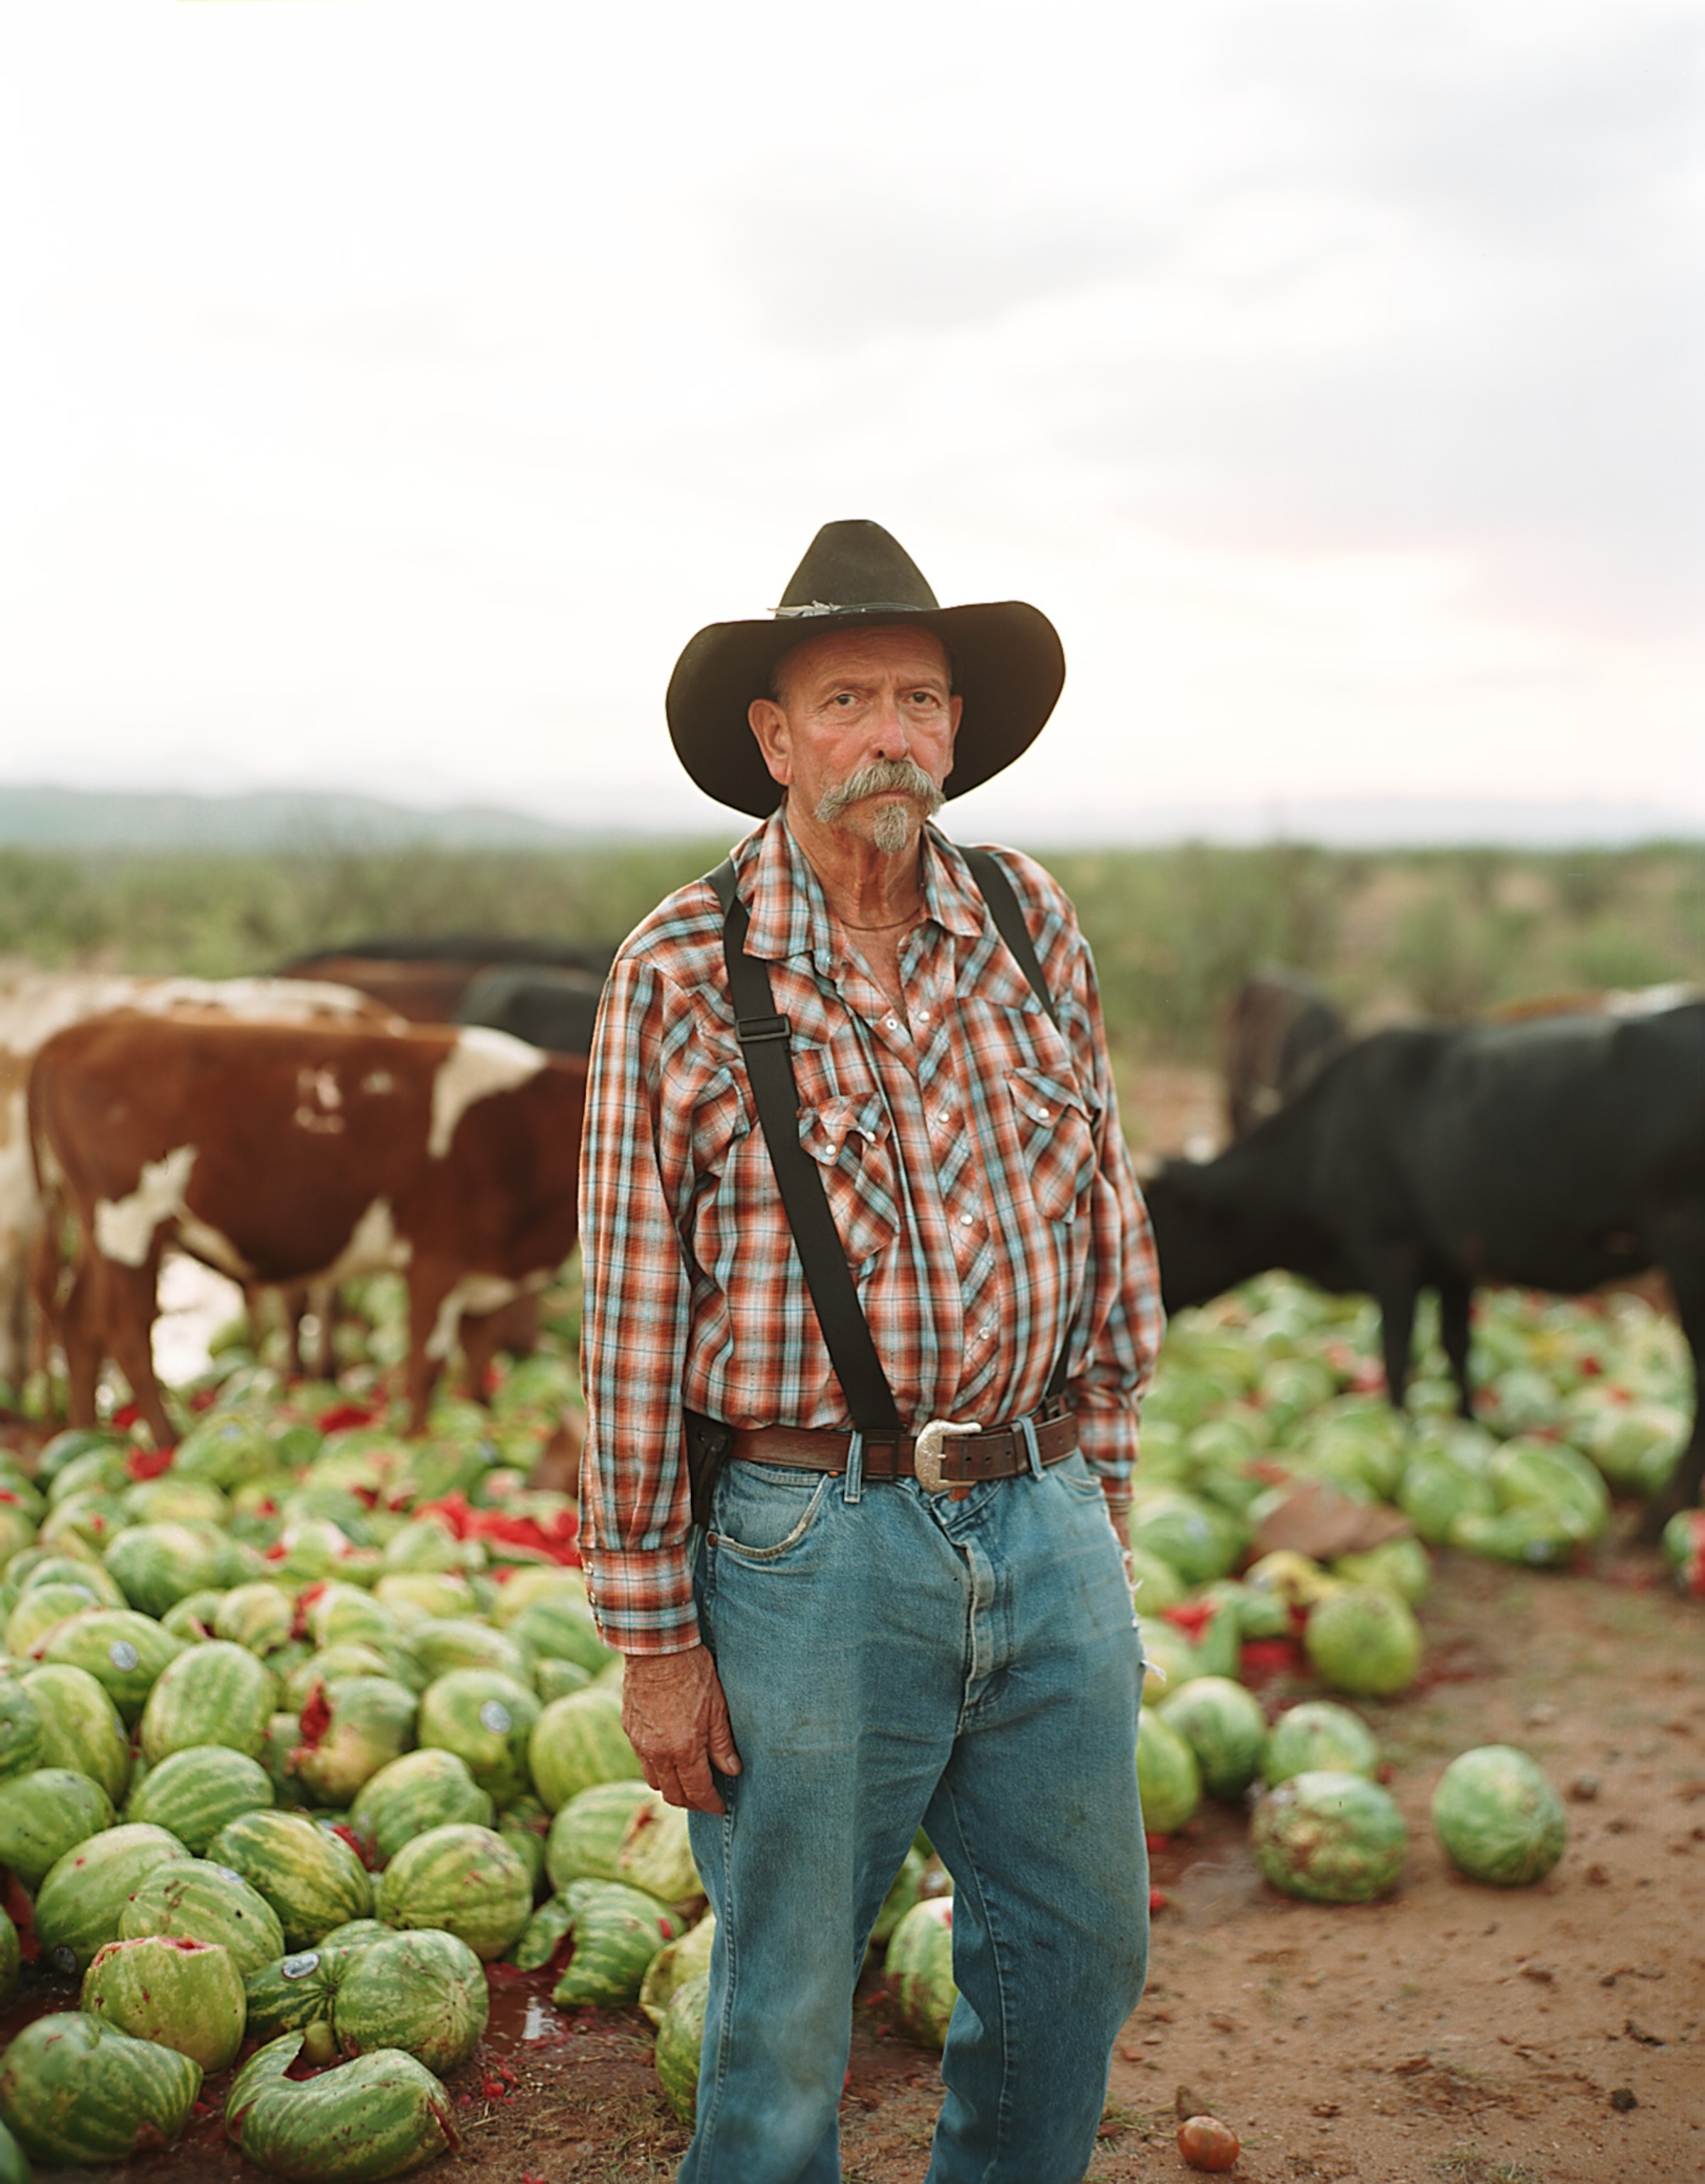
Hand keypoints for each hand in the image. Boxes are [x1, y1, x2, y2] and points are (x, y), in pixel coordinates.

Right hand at [621, 1644, 741, 1813]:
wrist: (657, 1647)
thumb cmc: (693, 1672)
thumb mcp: (717, 1707)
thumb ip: (722, 1744)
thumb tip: (732, 1771)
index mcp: (683, 1749)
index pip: (698, 1791)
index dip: (711, 1804)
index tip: (721, 1807)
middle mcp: (657, 1752)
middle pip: (673, 1794)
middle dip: (692, 1802)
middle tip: (707, 1798)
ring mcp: (639, 1742)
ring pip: (654, 1781)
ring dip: (672, 1786)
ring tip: (688, 1779)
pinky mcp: (629, 1729)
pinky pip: (643, 1760)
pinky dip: (658, 1766)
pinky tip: (670, 1755)